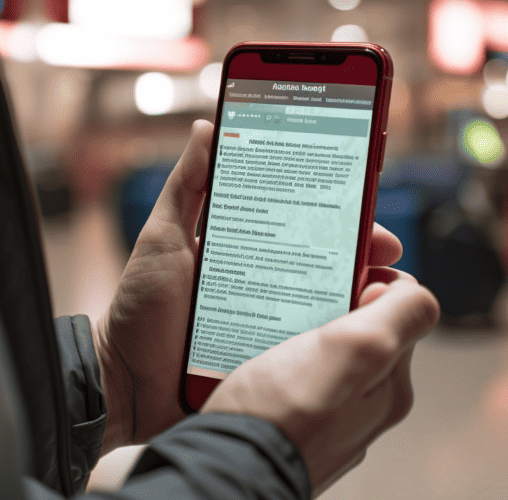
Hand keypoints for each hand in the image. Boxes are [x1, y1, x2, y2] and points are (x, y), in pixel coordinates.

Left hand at [93, 119, 406, 452]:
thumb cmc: (140, 309)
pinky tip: (355, 332)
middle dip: (364, 252)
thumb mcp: (162, 238)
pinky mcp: (272, 365)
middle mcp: (268, 285)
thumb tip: (207, 125)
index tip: (364, 199)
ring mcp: (274, 327)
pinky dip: (337, 342)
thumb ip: (186, 186)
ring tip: (379, 292)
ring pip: (329, 308)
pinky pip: (313, 352)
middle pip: (328, 263)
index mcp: (247, 250)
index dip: (337, 209)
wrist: (122, 382)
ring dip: (361, 298)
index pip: (302, 221)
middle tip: (384, 251)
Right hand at [200, 270, 438, 496]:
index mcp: (389, 386)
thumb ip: (401, 315)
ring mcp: (323, 420)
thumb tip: (413, 291)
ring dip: (296, 332)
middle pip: (356, 331)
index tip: (334, 277)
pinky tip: (254, 359)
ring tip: (268, 329)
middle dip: (329, 308)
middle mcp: (363, 408)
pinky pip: (287, 379)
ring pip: (319, 354)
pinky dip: (273, 361)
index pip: (398, 311)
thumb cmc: (286, 414)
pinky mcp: (286, 426)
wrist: (226, 468)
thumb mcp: (360, 348)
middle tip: (294, 303)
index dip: (369, 283)